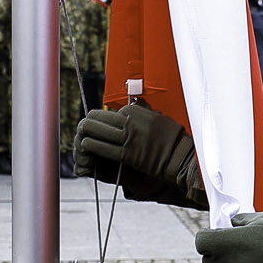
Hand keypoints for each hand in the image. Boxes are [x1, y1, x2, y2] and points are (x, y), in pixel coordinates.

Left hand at [75, 103, 196, 202]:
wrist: (179, 156)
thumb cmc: (171, 137)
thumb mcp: (157, 115)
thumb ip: (142, 111)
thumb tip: (131, 105)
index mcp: (137, 111)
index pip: (112, 111)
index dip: (105, 118)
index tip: (103, 124)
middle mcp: (131, 122)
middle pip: (100, 118)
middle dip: (89, 122)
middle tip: (84, 125)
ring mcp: (128, 138)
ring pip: (98, 132)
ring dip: (87, 133)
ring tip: (82, 135)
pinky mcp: (127, 154)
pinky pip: (103, 148)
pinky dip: (92, 146)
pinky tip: (86, 145)